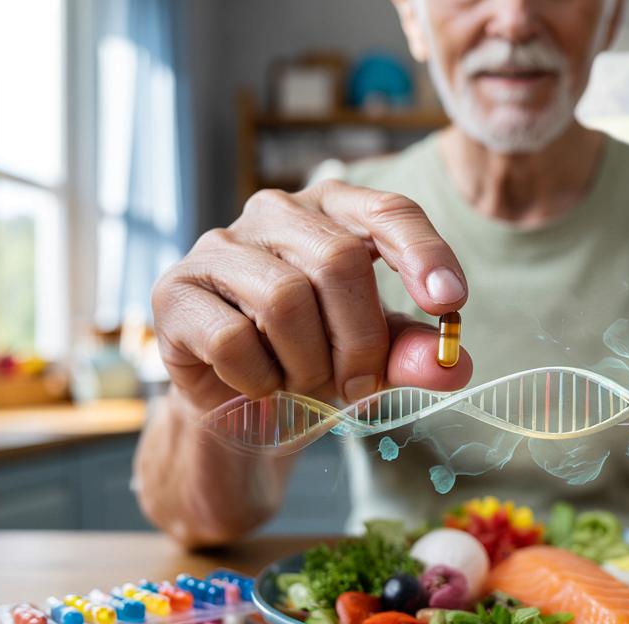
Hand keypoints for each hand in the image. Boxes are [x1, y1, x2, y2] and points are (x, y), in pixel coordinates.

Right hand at [151, 181, 472, 412]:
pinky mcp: (175, 291)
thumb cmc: (315, 362)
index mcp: (335, 210)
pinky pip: (232, 339)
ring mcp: (219, 246)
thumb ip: (412, 354)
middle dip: (360, 340)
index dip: (423, 253)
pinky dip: (259, 379)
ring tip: (300, 382)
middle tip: (359, 386)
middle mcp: (276, 212)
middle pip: (339, 261)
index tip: (451, 304)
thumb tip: (453, 364)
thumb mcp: (375, 359)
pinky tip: (258, 385)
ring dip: (306, 365)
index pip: (388, 212)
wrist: (240, 407)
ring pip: (285, 300)